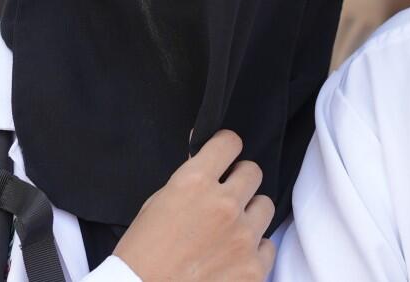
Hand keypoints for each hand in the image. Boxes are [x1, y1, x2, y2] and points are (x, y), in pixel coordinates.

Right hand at [113, 130, 275, 281]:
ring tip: (229, 230)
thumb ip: (189, 180)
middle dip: (239, 181)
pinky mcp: (253, 268)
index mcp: (194, 183)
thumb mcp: (156, 204)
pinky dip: (253, 250)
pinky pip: (268, 245)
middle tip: (226, 196)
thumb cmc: (141, 255)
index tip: (226, 156)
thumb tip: (207, 160)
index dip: (226, 147)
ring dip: (249, 214)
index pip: (229, 142)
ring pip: (265, 206)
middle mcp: (223, 205)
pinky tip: (233, 257)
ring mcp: (242, 237)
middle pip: (253, 172)